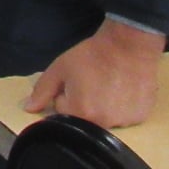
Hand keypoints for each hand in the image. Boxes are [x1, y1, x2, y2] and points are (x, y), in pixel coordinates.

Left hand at [22, 20, 165, 128]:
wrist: (129, 44)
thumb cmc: (92, 55)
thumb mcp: (61, 68)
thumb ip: (42, 90)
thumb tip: (28, 108)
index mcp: (81, 113)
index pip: (62, 111)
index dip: (65, 94)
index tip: (76, 82)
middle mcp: (103, 124)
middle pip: (84, 120)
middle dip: (84, 104)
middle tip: (93, 83)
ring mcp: (125, 122)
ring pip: (105, 119)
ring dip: (104, 107)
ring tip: (110, 86)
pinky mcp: (140, 117)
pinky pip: (125, 118)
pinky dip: (122, 107)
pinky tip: (124, 90)